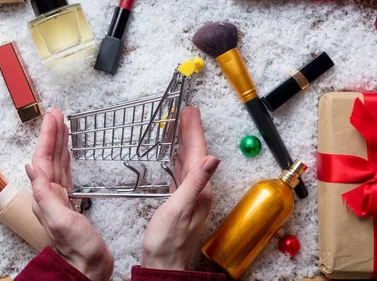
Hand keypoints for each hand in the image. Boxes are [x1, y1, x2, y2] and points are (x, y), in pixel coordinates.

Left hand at [25, 109, 113, 280]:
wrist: (87, 267)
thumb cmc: (77, 247)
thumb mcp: (60, 219)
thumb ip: (44, 193)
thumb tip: (30, 166)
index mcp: (44, 196)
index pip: (43, 159)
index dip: (48, 137)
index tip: (53, 118)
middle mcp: (49, 194)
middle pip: (49, 157)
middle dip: (52, 135)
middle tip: (57, 114)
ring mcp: (59, 198)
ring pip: (58, 163)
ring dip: (59, 144)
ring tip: (63, 126)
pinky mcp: (71, 203)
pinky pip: (66, 173)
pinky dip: (67, 159)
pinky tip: (68, 153)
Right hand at [141, 106, 219, 270]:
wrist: (163, 264)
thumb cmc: (167, 241)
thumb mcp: (179, 208)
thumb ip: (195, 182)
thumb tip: (213, 159)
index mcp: (200, 189)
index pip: (199, 152)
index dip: (194, 130)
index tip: (190, 111)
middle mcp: (199, 191)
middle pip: (195, 154)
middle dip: (190, 132)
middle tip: (185, 112)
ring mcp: (190, 196)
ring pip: (188, 162)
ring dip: (184, 143)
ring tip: (179, 127)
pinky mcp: (180, 202)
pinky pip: (181, 173)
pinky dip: (178, 160)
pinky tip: (174, 157)